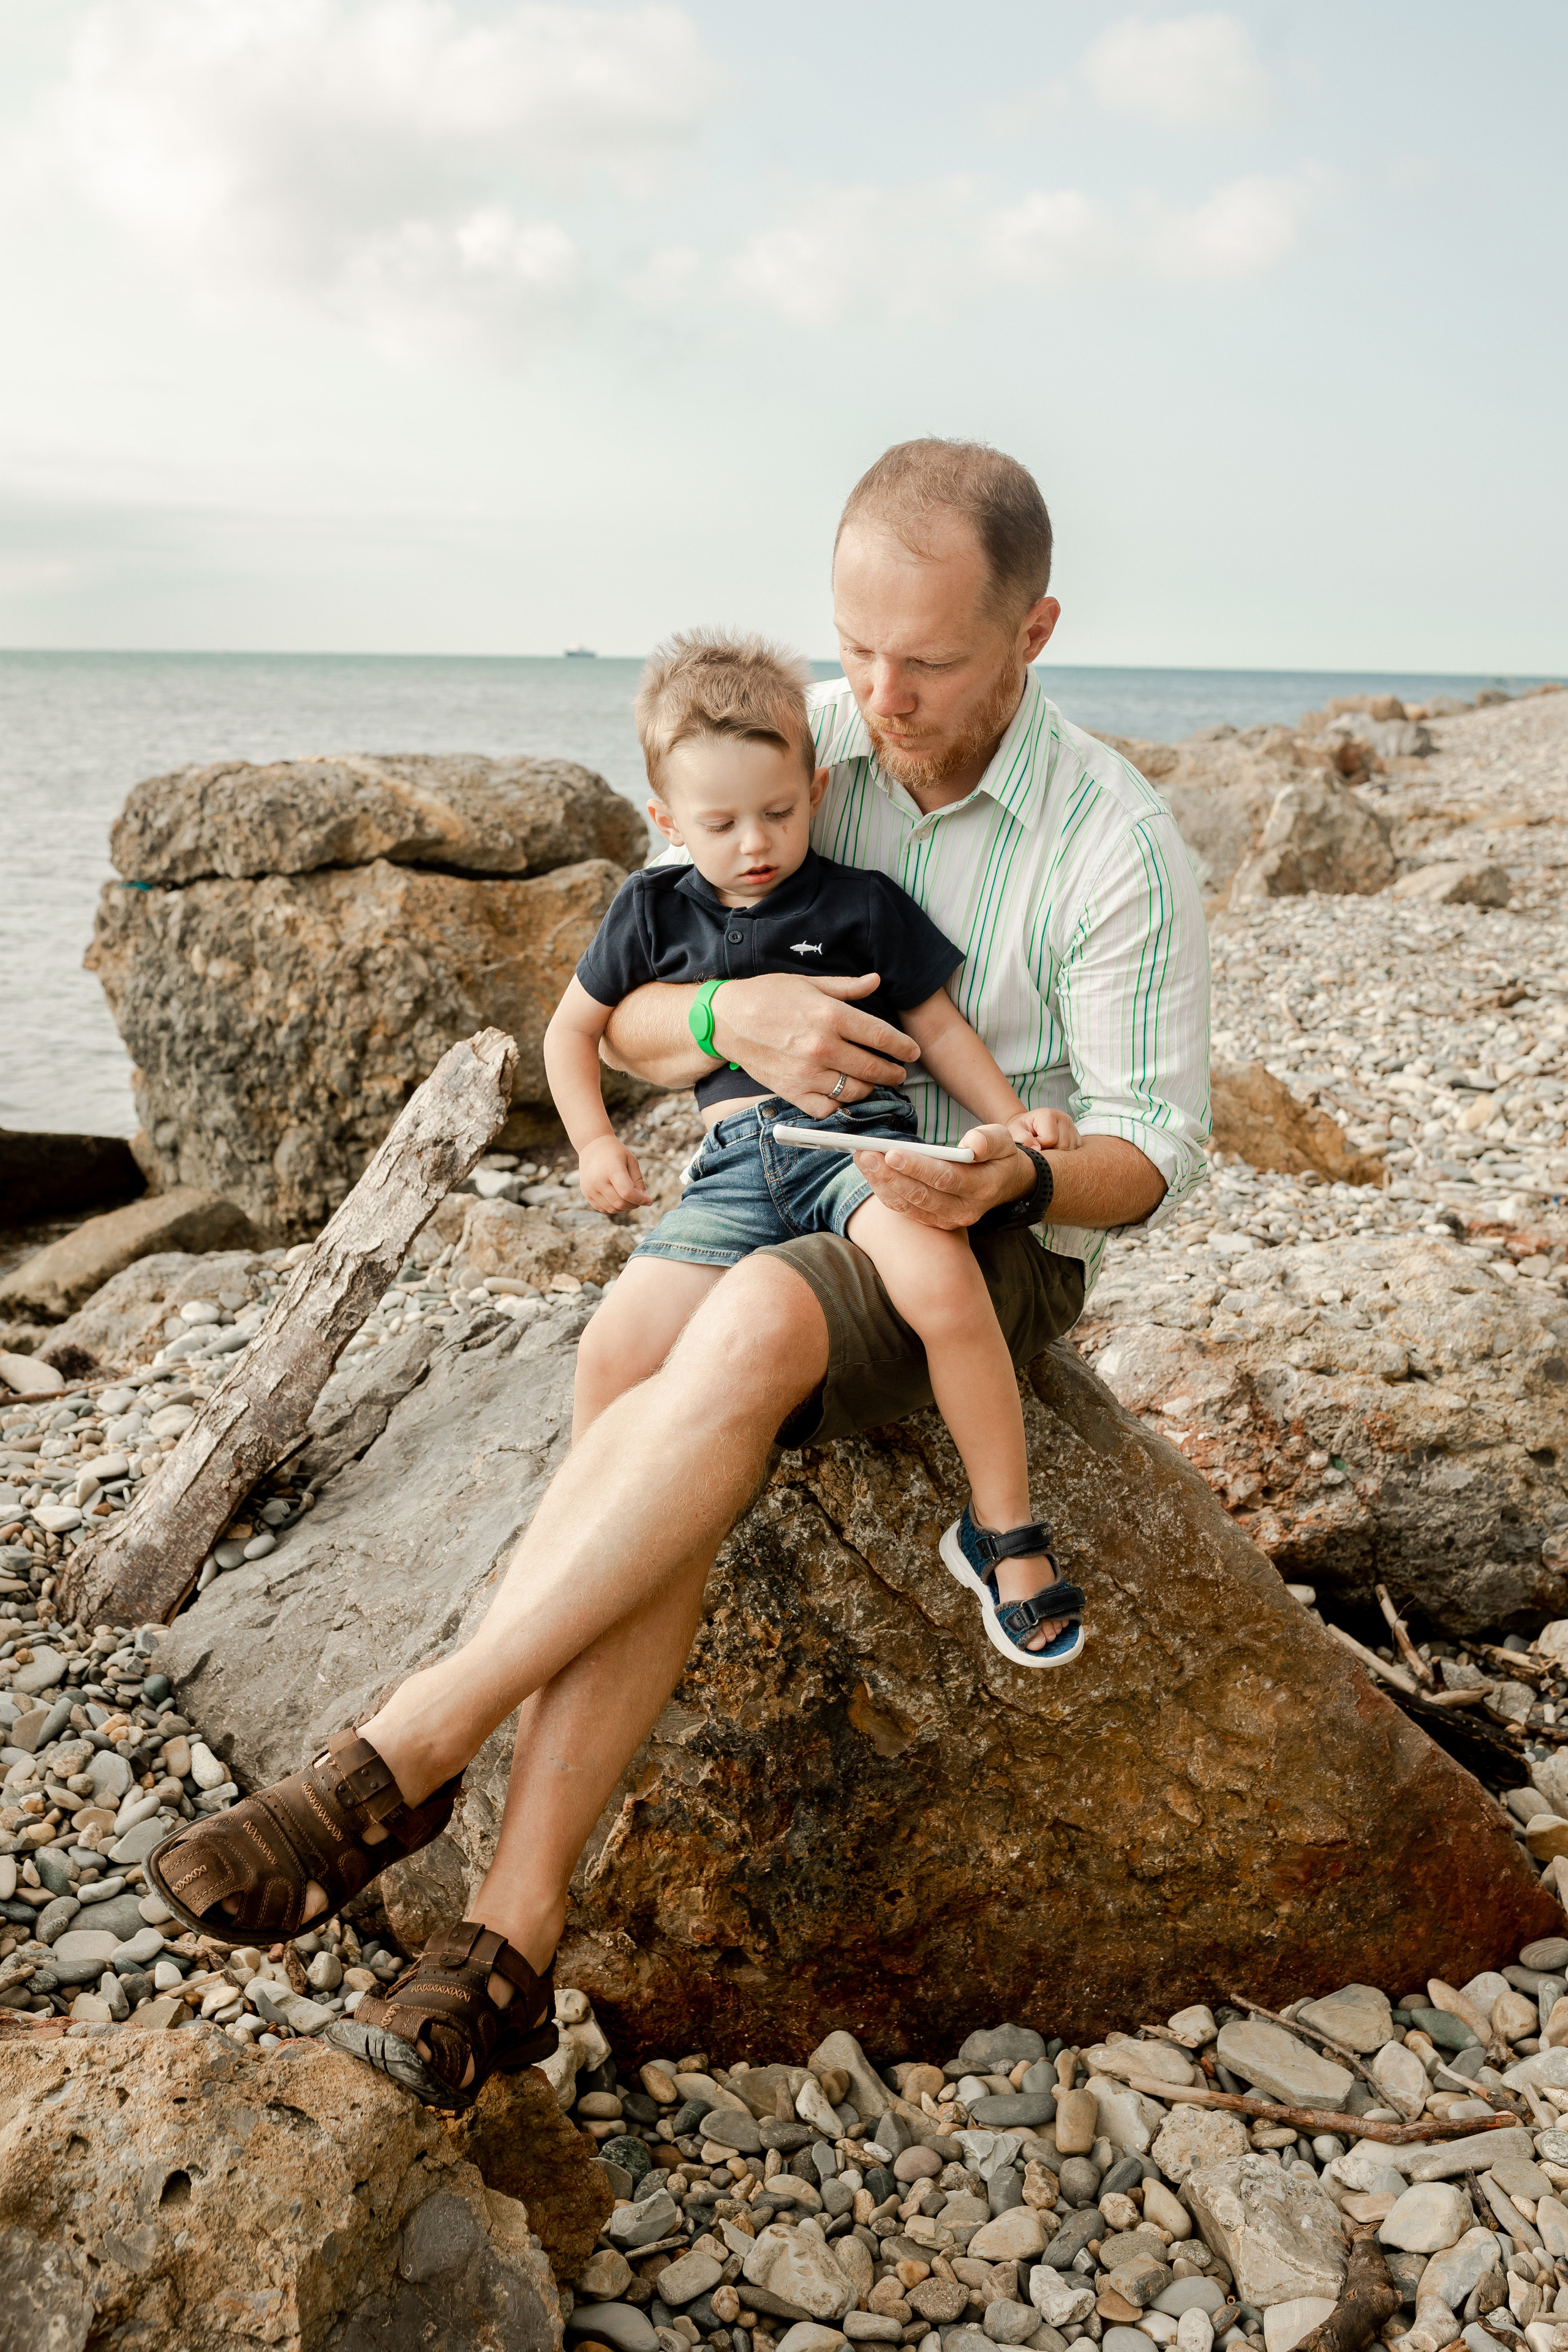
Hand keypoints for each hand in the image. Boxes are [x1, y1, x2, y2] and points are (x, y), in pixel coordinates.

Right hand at [577, 1136, 650, 1214]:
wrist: (591, 1145)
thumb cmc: (614, 1152)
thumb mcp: (631, 1161)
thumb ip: (638, 1181)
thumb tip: (645, 1201)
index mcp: (611, 1170)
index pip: (627, 1193)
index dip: (640, 1200)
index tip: (649, 1201)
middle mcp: (598, 1181)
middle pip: (620, 1203)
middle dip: (634, 1205)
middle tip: (641, 1199)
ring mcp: (590, 1189)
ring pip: (612, 1209)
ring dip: (624, 1207)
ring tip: (630, 1198)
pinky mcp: (586, 1193)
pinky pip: (603, 1208)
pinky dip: (613, 1207)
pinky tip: (618, 1198)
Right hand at [710, 972, 916, 1116]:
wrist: (727, 1020)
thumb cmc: (768, 996)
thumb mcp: (809, 983)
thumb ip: (847, 987)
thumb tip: (877, 980)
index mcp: (830, 1015)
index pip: (881, 1036)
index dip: (903, 1047)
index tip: (912, 1052)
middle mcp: (822, 1046)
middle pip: (874, 1068)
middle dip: (893, 1073)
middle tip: (898, 1073)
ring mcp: (807, 1072)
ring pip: (855, 1091)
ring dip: (870, 1090)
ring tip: (873, 1084)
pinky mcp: (792, 1091)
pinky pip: (827, 1108)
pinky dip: (840, 1105)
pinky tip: (844, 1095)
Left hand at [853, 1122, 1031, 1231]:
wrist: (1004, 1184)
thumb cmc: (998, 1155)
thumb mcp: (1003, 1140)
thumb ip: (988, 1139)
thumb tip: (972, 1144)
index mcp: (982, 1187)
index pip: (945, 1178)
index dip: (917, 1167)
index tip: (891, 1153)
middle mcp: (964, 1210)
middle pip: (921, 1195)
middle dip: (890, 1175)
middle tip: (865, 1154)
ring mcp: (948, 1220)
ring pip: (908, 1205)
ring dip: (881, 1183)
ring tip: (861, 1158)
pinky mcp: (935, 1221)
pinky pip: (905, 1209)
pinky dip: (886, 1192)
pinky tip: (870, 1172)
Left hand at [1009, 1106, 1082, 1151]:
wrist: (1028, 1124)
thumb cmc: (1021, 1128)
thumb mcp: (1015, 1131)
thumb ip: (1022, 1138)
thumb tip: (1037, 1148)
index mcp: (1048, 1114)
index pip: (1051, 1139)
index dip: (1040, 1146)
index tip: (1033, 1142)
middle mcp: (1063, 1117)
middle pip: (1063, 1145)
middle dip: (1050, 1150)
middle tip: (1040, 1145)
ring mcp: (1072, 1125)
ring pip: (1071, 1149)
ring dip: (1058, 1152)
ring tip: (1047, 1146)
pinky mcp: (1076, 1133)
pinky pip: (1076, 1149)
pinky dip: (1066, 1152)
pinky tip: (1055, 1147)